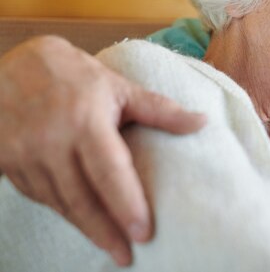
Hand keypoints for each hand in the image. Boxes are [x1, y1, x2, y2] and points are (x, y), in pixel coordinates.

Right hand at [0, 36, 205, 265]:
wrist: (12, 65)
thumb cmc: (75, 75)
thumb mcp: (119, 87)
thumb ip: (161, 110)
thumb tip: (202, 122)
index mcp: (85, 122)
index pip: (109, 173)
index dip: (127, 205)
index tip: (144, 233)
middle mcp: (52, 142)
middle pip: (82, 198)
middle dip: (106, 232)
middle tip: (127, 255)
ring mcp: (25, 155)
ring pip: (59, 203)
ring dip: (85, 228)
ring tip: (110, 247)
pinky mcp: (7, 162)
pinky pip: (39, 196)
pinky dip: (63, 212)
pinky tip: (81, 223)